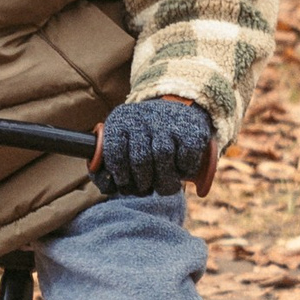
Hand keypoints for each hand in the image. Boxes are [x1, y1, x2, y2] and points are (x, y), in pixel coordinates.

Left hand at [97, 95, 216, 196]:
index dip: (119, 172)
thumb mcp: (121, 144)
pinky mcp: (191, 129)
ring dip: (165, 180)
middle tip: (146, 188)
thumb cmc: (142, 139)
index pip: (114, 150)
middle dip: (142, 181)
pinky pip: (186, 156)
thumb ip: (107, 168)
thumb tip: (108, 187)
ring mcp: (168, 121)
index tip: (124, 182)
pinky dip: (185, 169)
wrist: (176, 111)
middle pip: (140, 159)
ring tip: (165, 185)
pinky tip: (181, 169)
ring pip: (163, 156)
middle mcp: (142, 118)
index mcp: (120, 120)